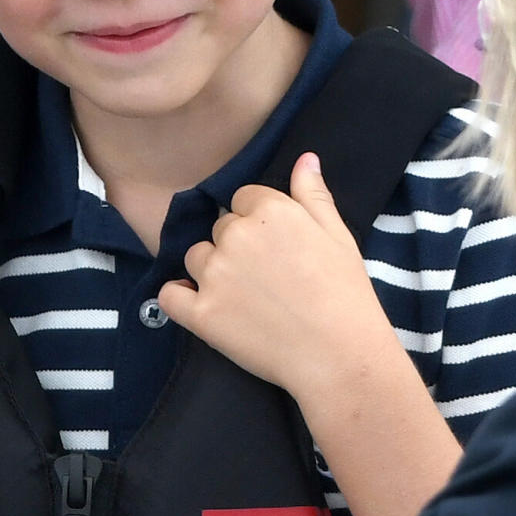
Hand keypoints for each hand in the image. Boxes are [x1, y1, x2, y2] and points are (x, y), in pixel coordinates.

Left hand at [158, 151, 400, 402]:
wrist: (340, 357)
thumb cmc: (345, 295)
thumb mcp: (338, 236)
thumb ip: (313, 194)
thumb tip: (305, 158)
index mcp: (270, 210)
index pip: (244, 199)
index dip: (260, 222)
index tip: (277, 248)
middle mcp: (235, 234)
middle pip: (220, 228)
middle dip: (237, 247)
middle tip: (268, 278)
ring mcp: (214, 274)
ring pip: (197, 257)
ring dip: (212, 271)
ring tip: (245, 298)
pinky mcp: (201, 313)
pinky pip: (170, 295)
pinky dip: (180, 299)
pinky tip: (200, 306)